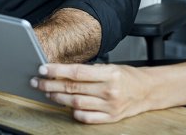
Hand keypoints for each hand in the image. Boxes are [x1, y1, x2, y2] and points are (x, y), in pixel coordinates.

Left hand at [31, 62, 152, 122]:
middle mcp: (109, 90)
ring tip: (48, 92)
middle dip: (51, 84)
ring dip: (58, 98)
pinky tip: (67, 107)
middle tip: (37, 82)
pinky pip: (87, 118)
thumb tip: (63, 71)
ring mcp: (109, 106)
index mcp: (109, 74)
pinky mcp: (110, 118)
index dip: (57, 70)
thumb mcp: (111, 66)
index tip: (43, 69)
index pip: (77, 72)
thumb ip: (89, 70)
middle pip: (73, 88)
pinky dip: (74, 113)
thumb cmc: (127, 76)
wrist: (147, 91)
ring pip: (76, 103)